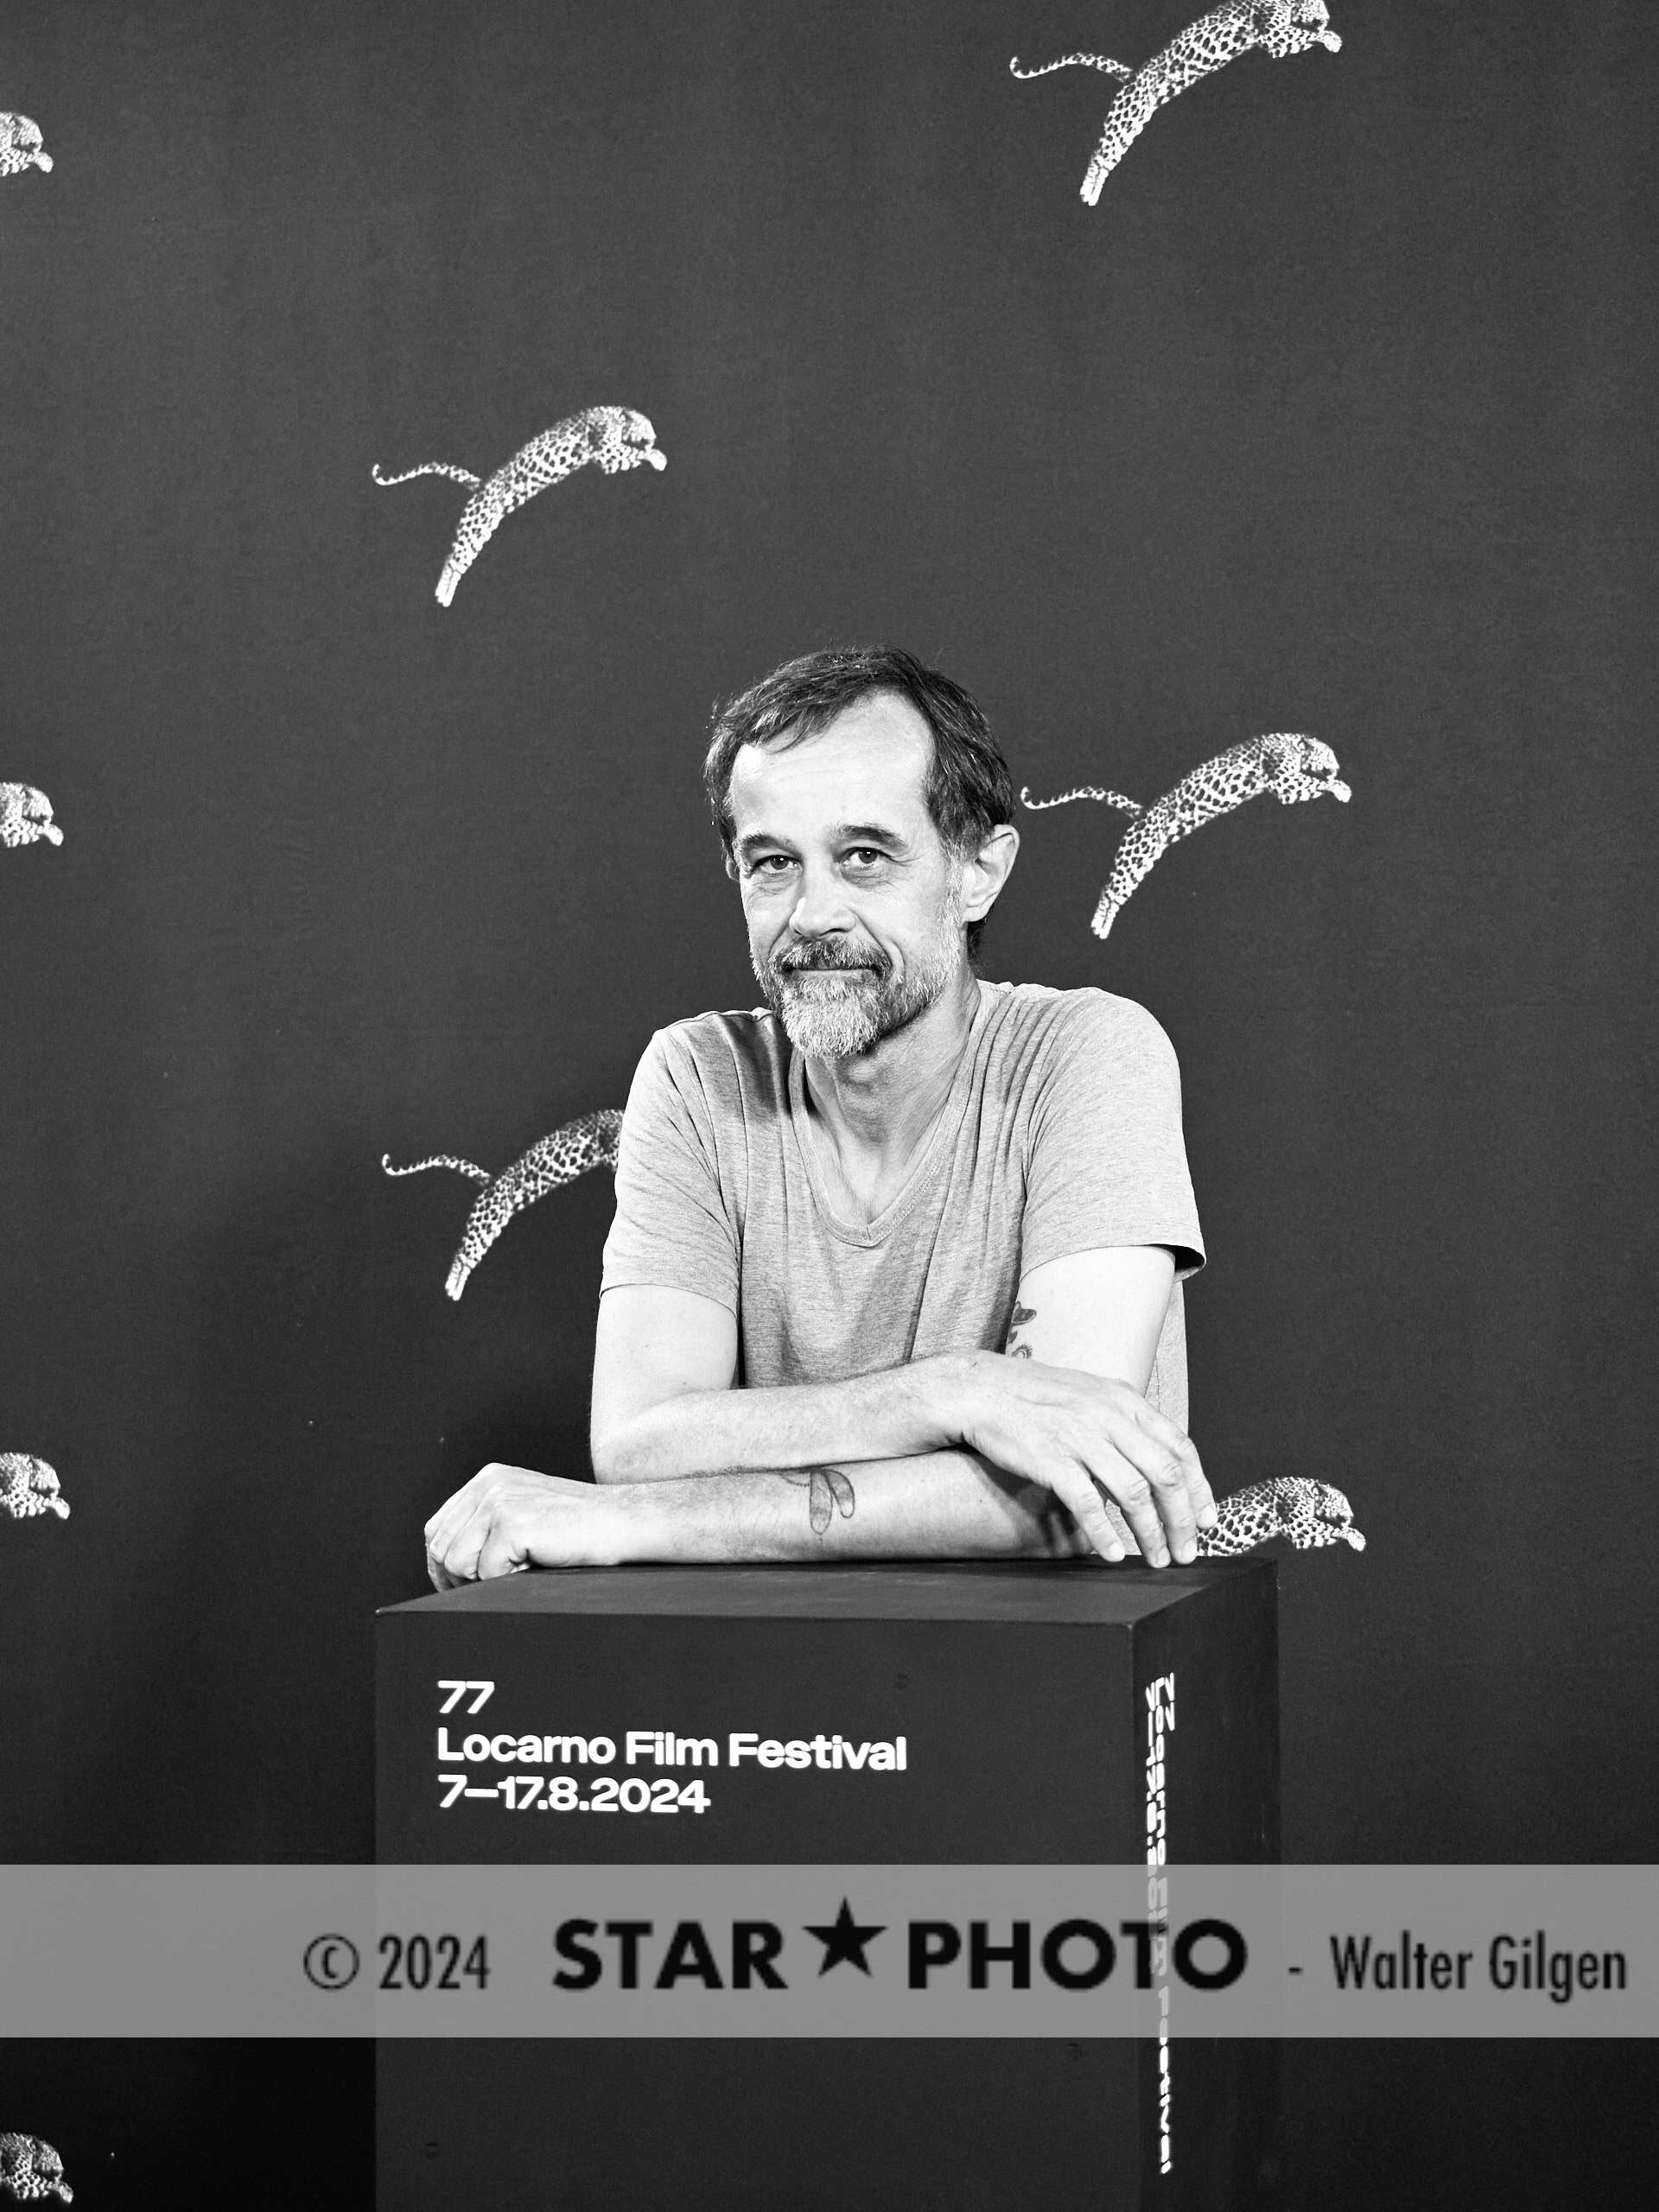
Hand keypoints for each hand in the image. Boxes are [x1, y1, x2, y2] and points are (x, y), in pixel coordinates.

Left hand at [423, 1464, 630, 1588]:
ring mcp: (500, 1501)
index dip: (441, 1564)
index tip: (457, 1586)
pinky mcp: (513, 1523)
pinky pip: (486, 1574)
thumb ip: (488, 1524)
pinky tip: (534, 1568)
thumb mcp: (526, 1513)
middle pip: (441, 1547)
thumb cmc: (580, 1528)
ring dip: (483, 1581)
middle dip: (456, 1579)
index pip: (438, 1528)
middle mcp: (489, 1484)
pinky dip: (507, 1583)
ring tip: (518, 1573)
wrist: (624, 1522)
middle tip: (486, 1590)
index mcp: (488, 1479)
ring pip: (457, 1563)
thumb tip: (446, 1563)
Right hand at [952, 1353, 1214, 1566]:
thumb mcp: (1091, 1395)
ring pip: (1135, 1492)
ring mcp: (1081, 1437)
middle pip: (1165, 1473)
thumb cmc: (1036, 1397)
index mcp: (1125, 1400)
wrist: (982, 1389)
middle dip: (1183, 1519)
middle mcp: (1110, 1417)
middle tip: (1187, 1551)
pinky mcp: (1051, 1459)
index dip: (1200, 1487)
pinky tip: (1112, 1553)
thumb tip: (1155, 1458)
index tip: (1207, 1519)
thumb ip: (1124, 1422)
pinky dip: (1105, 1532)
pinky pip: (1088, 1502)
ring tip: (1156, 1558)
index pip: (1180, 1446)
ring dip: (1151, 1532)